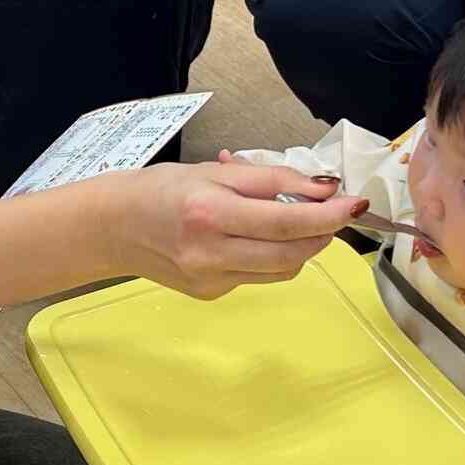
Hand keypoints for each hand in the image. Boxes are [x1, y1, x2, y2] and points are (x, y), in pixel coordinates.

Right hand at [106, 163, 358, 300]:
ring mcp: (211, 280)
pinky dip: (269, 255)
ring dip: (300, 246)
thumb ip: (270, 180)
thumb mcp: (213, 170)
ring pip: (281, 269)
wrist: (111, 227)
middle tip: (333, 212)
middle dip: (322, 233)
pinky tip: (250, 238)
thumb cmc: (159, 190)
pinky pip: (258, 276)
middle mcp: (211, 253)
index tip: (354, 203)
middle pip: (292, 253)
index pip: (287, 221)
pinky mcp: (211, 294)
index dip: (328, 215)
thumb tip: (322, 188)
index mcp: (210, 213)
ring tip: (291, 221)